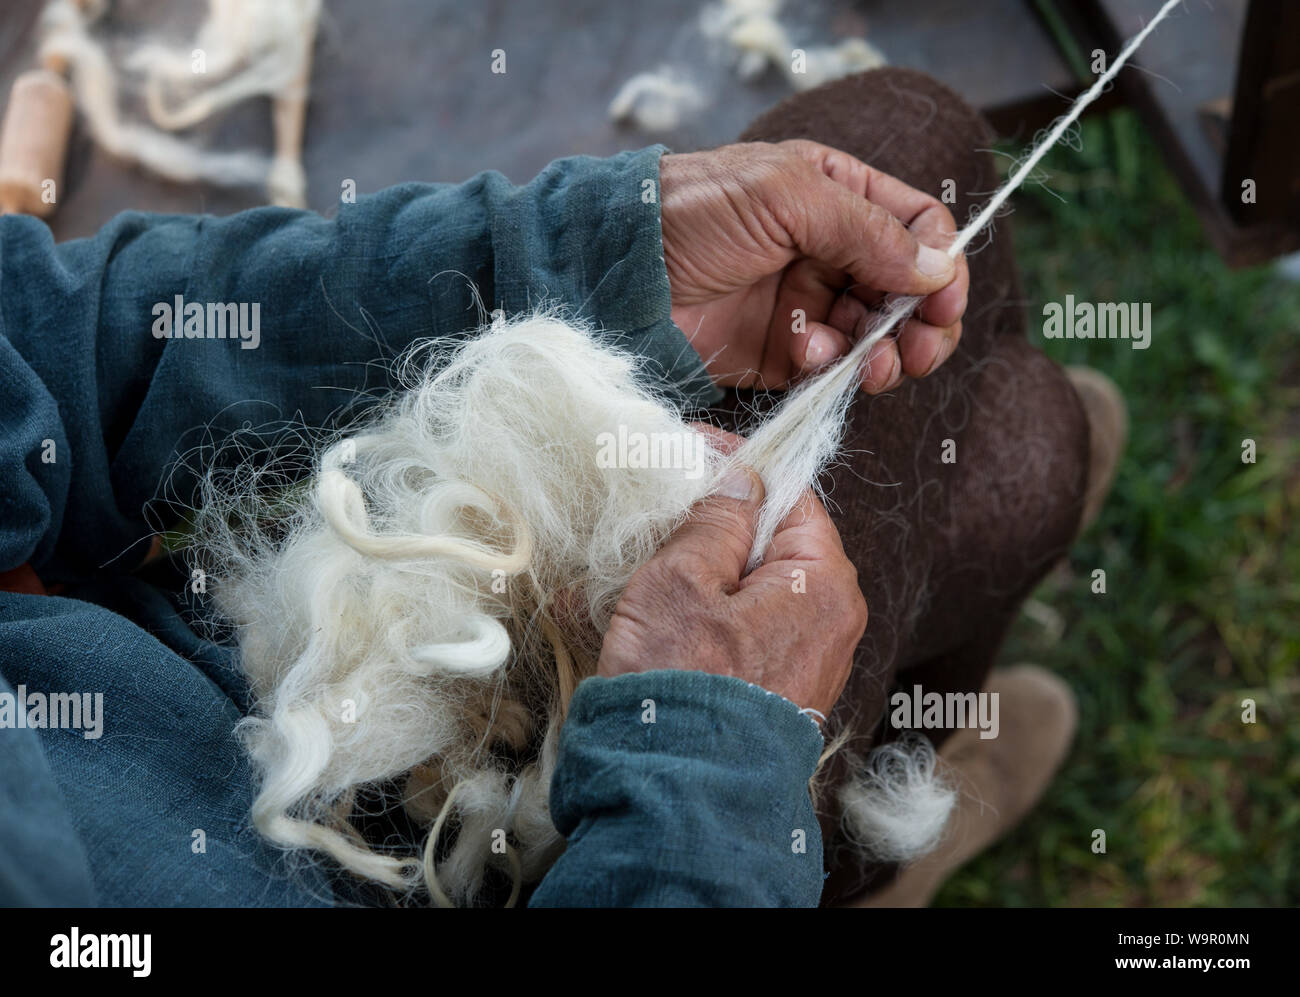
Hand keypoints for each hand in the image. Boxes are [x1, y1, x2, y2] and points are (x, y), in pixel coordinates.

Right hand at [597, 428, 865, 716]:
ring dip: (707, 569)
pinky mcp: (785, 692)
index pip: (790, 492)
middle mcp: (835, 621)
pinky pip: (752, 629)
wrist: (678, 799)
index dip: (738, 464)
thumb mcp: (682, 578)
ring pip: (759, 586)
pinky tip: (665, 616)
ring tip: (650, 565)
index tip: (690, 448)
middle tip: (662, 509)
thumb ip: (717, 516)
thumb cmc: (681, 684)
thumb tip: (741, 474)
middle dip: (718, 521)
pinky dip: (711, 612)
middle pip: (776, 541)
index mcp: (824, 582)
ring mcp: (813, 661)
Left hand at [659, 139, 968, 393]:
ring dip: (883, 355)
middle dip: (921, 324)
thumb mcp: (784, 196)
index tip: (943, 302)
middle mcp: (829, 249)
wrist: (615, 271)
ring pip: (876, 337)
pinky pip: (830, 370)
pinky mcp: (778, 354)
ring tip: (871, 366)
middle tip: (918, 350)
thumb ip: (866, 230)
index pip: (918, 228)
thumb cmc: (692, 211)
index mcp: (836, 194)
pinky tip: (809, 358)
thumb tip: (936, 270)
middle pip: (907, 292)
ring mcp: (806, 304)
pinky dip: (832, 371)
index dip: (941, 266)